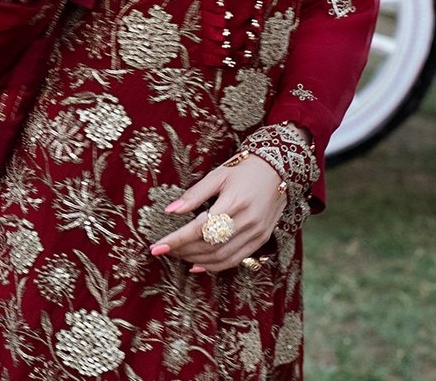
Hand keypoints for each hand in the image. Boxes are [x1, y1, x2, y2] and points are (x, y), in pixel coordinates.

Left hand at [149, 154, 285, 273]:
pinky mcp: (261, 240)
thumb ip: (194, 194)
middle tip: (165, 249)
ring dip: (196, 261)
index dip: (176, 240)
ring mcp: (256, 233)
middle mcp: (247, 221)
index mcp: (234, 202)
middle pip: (209, 246)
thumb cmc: (244, 169)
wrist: (279, 169)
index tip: (156, 248)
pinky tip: (198, 265)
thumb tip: (170, 211)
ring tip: (179, 255)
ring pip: (221, 258)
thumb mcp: (218, 175)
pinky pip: (235, 260)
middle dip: (183, 251)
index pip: (199, 228)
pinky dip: (214, 266)